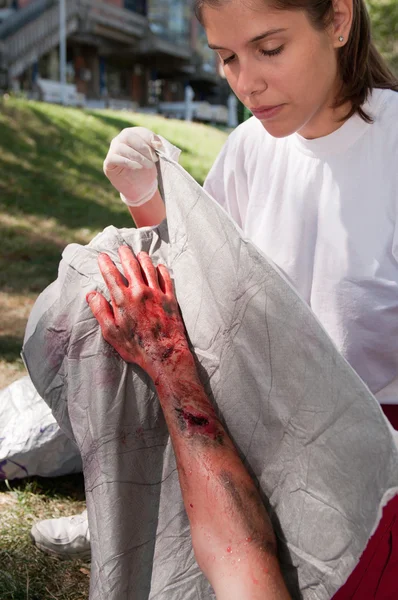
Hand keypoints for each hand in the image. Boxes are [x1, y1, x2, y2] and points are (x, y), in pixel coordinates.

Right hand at [86, 247, 191, 381]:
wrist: (165, 355)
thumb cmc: (136, 347)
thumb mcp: (111, 333)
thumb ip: (100, 311)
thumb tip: (91, 294)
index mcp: (123, 300)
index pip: (111, 275)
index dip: (105, 263)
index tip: (102, 256)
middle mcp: (140, 292)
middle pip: (131, 266)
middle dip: (125, 254)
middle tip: (121, 248)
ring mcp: (157, 294)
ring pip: (149, 268)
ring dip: (143, 258)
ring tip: (139, 253)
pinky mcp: (170, 299)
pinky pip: (166, 278)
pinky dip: (162, 269)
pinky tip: (159, 266)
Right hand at [103, 127, 162, 206]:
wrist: (140, 188)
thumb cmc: (147, 170)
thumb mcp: (155, 158)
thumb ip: (157, 148)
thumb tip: (158, 143)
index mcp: (133, 135)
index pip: (139, 131)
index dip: (149, 137)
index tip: (159, 147)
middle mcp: (120, 140)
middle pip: (128, 136)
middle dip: (144, 147)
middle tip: (154, 159)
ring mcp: (112, 150)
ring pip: (121, 147)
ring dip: (138, 156)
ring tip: (148, 165)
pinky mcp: (108, 163)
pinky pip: (115, 158)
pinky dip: (128, 162)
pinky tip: (137, 167)